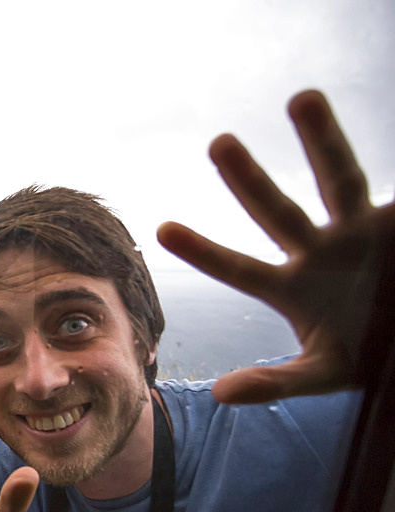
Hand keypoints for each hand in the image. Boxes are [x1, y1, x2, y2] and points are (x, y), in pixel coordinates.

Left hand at [158, 90, 393, 403]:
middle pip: (278, 211)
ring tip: (301, 98)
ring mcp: (360, 230)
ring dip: (322, 142)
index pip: (240, 267)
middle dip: (250, 181)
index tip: (161, 228)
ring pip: (339, 180)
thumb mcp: (326, 372)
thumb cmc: (369, 352)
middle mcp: (319, 249)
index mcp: (292, 286)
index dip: (204, 250)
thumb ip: (276, 382)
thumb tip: (219, 394)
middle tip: (217, 144)